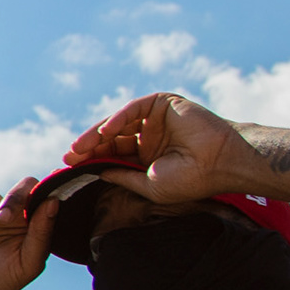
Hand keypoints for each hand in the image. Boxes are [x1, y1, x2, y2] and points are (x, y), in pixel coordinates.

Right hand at [0, 189, 58, 289]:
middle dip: (11, 201)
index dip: (49, 184)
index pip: (45, 195)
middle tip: (2, 219)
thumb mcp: (29, 262)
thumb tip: (53, 201)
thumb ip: (42, 233)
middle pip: (19, 190)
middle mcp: (16, 212)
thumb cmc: (8, 278)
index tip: (50, 180)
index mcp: (35, 221)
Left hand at [58, 93, 256, 210]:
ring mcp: (155, 119)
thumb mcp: (149, 185)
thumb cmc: (191, 180)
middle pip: (112, 137)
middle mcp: (149, 135)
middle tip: (69, 155)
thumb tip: (99, 172)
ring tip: (80, 146)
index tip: (69, 165)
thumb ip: (123, 176)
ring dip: (98, 133)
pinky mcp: (163, 103)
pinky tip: (105, 132)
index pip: (113, 153)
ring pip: (119, 122)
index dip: (91, 158)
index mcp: (147, 156)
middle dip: (89, 145)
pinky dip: (119, 118)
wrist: (220, 163)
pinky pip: (135, 109)